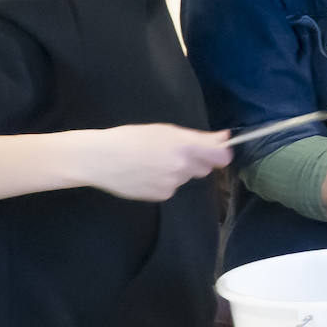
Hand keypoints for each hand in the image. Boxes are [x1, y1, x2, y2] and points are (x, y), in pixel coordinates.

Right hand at [74, 124, 230, 200]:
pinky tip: (146, 174)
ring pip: (186, 178)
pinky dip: (165, 182)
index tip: (216, 150)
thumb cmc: (130, 138)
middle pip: (205, 168)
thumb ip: (199, 137)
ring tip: (153, 162)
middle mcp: (182, 167)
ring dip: (178, 171)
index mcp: (185, 147)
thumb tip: (226, 137)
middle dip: (197, 161)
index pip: (221, 157)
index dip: (221, 154)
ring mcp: (172, 184)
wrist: (100, 159)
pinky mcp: (161, 196)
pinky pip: (172, 188)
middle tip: (174, 152)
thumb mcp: (165, 130)